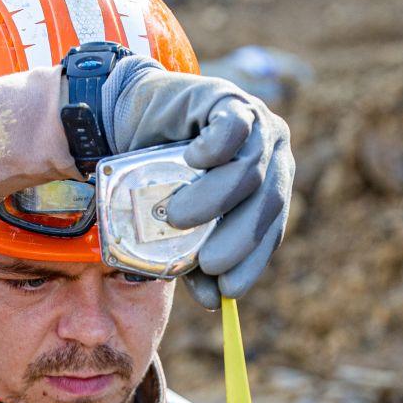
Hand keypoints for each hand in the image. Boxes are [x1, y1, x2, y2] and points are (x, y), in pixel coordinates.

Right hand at [100, 56, 294, 308]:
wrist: (131, 119)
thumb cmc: (158, 174)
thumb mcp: (180, 221)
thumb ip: (197, 255)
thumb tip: (214, 302)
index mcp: (269, 185)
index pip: (271, 228)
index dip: (253, 260)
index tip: (229, 289)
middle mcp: (272, 154)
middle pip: (268, 200)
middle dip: (239, 238)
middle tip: (209, 262)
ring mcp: (256, 124)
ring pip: (249, 169)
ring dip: (215, 199)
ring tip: (178, 217)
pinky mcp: (229, 100)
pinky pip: (233, 126)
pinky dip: (216, 147)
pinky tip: (192, 160)